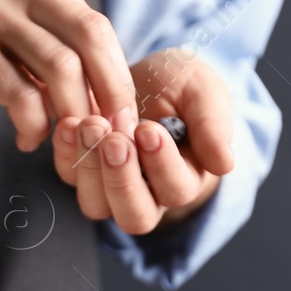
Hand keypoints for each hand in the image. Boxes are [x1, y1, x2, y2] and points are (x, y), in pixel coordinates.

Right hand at [0, 0, 136, 152]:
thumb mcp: (11, 37)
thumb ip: (52, 57)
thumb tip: (99, 102)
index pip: (99, 28)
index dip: (118, 76)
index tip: (122, 117)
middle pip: (91, 40)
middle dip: (109, 92)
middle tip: (111, 135)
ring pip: (61, 68)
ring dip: (72, 113)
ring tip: (65, 141)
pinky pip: (19, 93)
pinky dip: (32, 125)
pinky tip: (25, 140)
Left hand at [51, 49, 234, 234]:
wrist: (141, 74)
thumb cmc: (179, 86)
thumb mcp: (202, 90)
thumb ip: (214, 124)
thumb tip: (225, 164)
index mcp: (186, 178)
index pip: (176, 190)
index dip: (162, 164)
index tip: (149, 129)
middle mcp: (148, 194)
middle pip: (135, 215)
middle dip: (123, 178)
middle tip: (115, 140)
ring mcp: (109, 188)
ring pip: (97, 205)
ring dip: (91, 168)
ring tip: (90, 125)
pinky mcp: (80, 172)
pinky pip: (69, 176)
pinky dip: (65, 153)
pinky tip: (69, 123)